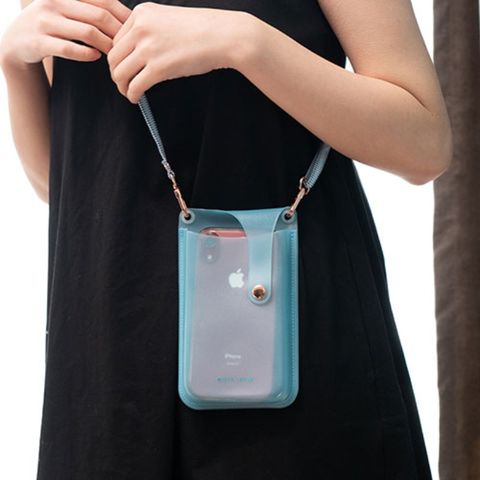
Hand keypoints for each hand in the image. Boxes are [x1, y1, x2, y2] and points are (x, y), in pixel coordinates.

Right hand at [0, 0, 130, 68]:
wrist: (17, 40)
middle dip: (118, 32)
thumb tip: (129, 18)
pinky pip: (69, 48)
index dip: (122, 15)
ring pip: (87, 32)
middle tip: (129, 46)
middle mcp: (54, 2)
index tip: (136, 30)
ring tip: (114, 54)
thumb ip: (90, 9)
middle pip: (98, 16)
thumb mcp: (68, 9)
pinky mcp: (39, 41)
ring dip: (106, 45)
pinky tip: (96, 57)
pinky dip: (86, 54)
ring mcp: (45, 21)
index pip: (103, 0)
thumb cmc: (52, 25)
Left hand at [107, 2, 245, 102]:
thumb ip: (150, 29)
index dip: (119, 57)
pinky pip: (134, 85)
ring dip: (122, 86)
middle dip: (116, 73)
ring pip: (120, 72)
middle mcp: (140, 28)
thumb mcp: (169, 19)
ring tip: (129, 92)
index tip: (125, 67)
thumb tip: (138, 52)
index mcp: (142, 13)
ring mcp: (148, 48)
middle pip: (114, 56)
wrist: (224, 36)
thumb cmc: (203, 30)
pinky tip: (136, 98)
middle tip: (124, 83)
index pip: (117, 38)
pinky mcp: (158, 68)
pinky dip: (131, 95)